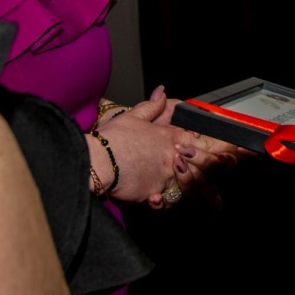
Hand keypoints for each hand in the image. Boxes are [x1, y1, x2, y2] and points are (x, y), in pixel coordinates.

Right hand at [91, 87, 204, 206]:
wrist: (97, 161)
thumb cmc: (112, 139)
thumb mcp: (132, 116)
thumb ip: (151, 106)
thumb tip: (162, 92)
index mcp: (168, 137)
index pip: (193, 139)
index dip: (196, 143)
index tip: (194, 147)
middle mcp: (171, 157)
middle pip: (194, 165)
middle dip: (191, 168)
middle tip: (181, 171)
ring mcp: (165, 176)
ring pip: (183, 185)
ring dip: (177, 186)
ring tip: (164, 184)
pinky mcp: (154, 193)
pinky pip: (166, 202)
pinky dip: (161, 202)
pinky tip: (153, 197)